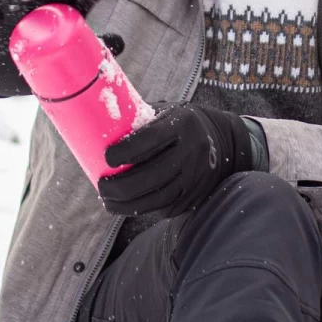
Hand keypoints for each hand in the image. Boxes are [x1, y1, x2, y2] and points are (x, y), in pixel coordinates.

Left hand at [97, 102, 255, 218]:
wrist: (224, 142)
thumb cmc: (181, 124)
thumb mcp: (167, 111)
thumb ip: (139, 119)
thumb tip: (97, 126)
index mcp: (184, 123)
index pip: (150, 139)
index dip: (125, 151)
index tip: (106, 158)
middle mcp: (194, 150)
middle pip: (152, 174)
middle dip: (120, 186)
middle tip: (101, 186)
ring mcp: (197, 176)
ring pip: (158, 197)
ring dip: (127, 204)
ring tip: (108, 201)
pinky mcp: (196, 196)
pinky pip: (166, 207)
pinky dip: (142, 209)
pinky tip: (126, 207)